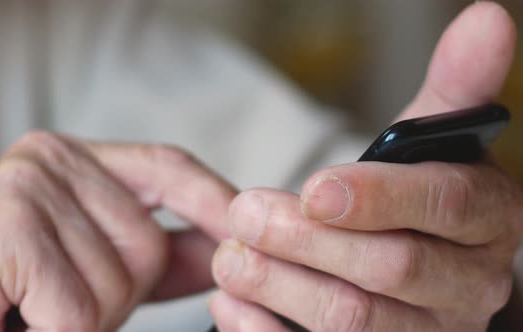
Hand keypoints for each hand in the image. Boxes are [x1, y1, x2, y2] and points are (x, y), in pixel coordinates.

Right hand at [0, 132, 235, 330]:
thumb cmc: (5, 298)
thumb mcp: (94, 267)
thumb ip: (158, 255)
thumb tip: (224, 249)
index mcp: (70, 158)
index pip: (167, 167)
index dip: (213, 202)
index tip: (248, 231)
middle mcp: (47, 158)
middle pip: (150, 239)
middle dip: (123, 293)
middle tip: (58, 300)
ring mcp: (24, 188)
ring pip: (120, 282)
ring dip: (87, 319)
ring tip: (33, 308)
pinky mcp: (3, 230)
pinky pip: (80, 310)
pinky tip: (16, 319)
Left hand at [210, 2, 522, 330]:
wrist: (408, 263)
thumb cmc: (410, 197)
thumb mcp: (429, 144)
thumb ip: (452, 87)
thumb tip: (486, 15)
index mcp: (488, 220)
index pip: (446, 206)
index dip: (377, 198)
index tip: (312, 187)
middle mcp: (470, 286)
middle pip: (390, 269)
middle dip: (307, 241)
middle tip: (245, 213)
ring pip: (353, 320)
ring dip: (281, 285)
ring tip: (230, 256)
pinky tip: (232, 304)